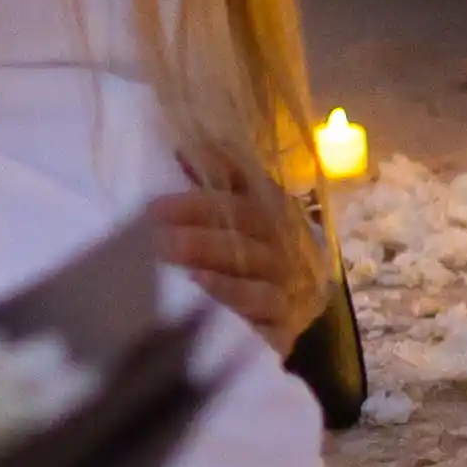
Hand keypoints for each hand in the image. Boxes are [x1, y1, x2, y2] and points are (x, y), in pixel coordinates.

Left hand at [160, 163, 314, 350]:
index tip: (183, 155)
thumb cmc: (268, 257)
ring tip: (165, 245)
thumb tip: (184, 152)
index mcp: (272, 205)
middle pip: (242, 215)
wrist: (311, 313)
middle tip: (155, 211)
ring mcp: (284, 271)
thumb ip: (220, 186)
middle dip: (198, 209)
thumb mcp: (249, 220)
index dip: (218, 164)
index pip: (248, 177)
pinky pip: (256, 296)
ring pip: (245, 254)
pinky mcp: (282, 309)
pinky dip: (227, 288)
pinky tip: (198, 280)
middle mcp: (280, 233)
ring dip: (204, 247)